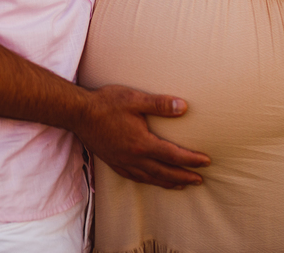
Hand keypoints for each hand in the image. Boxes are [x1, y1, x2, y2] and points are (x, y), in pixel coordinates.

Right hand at [73, 84, 209, 188]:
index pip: (173, 156)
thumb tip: (184, 107)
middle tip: (199, 180)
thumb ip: (160, 104)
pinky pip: (135, 178)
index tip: (206, 162)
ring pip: (150, 179)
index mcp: (142, 143)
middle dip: (184, 176)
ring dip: (168, 182)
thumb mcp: (134, 99)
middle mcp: (134, 158)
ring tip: (181, 185)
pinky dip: (148, 181)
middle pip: (165, 173)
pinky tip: (152, 180)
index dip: (191, 160)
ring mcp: (122, 162)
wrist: (78, 114)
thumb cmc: (106, 103)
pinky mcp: (113, 162)